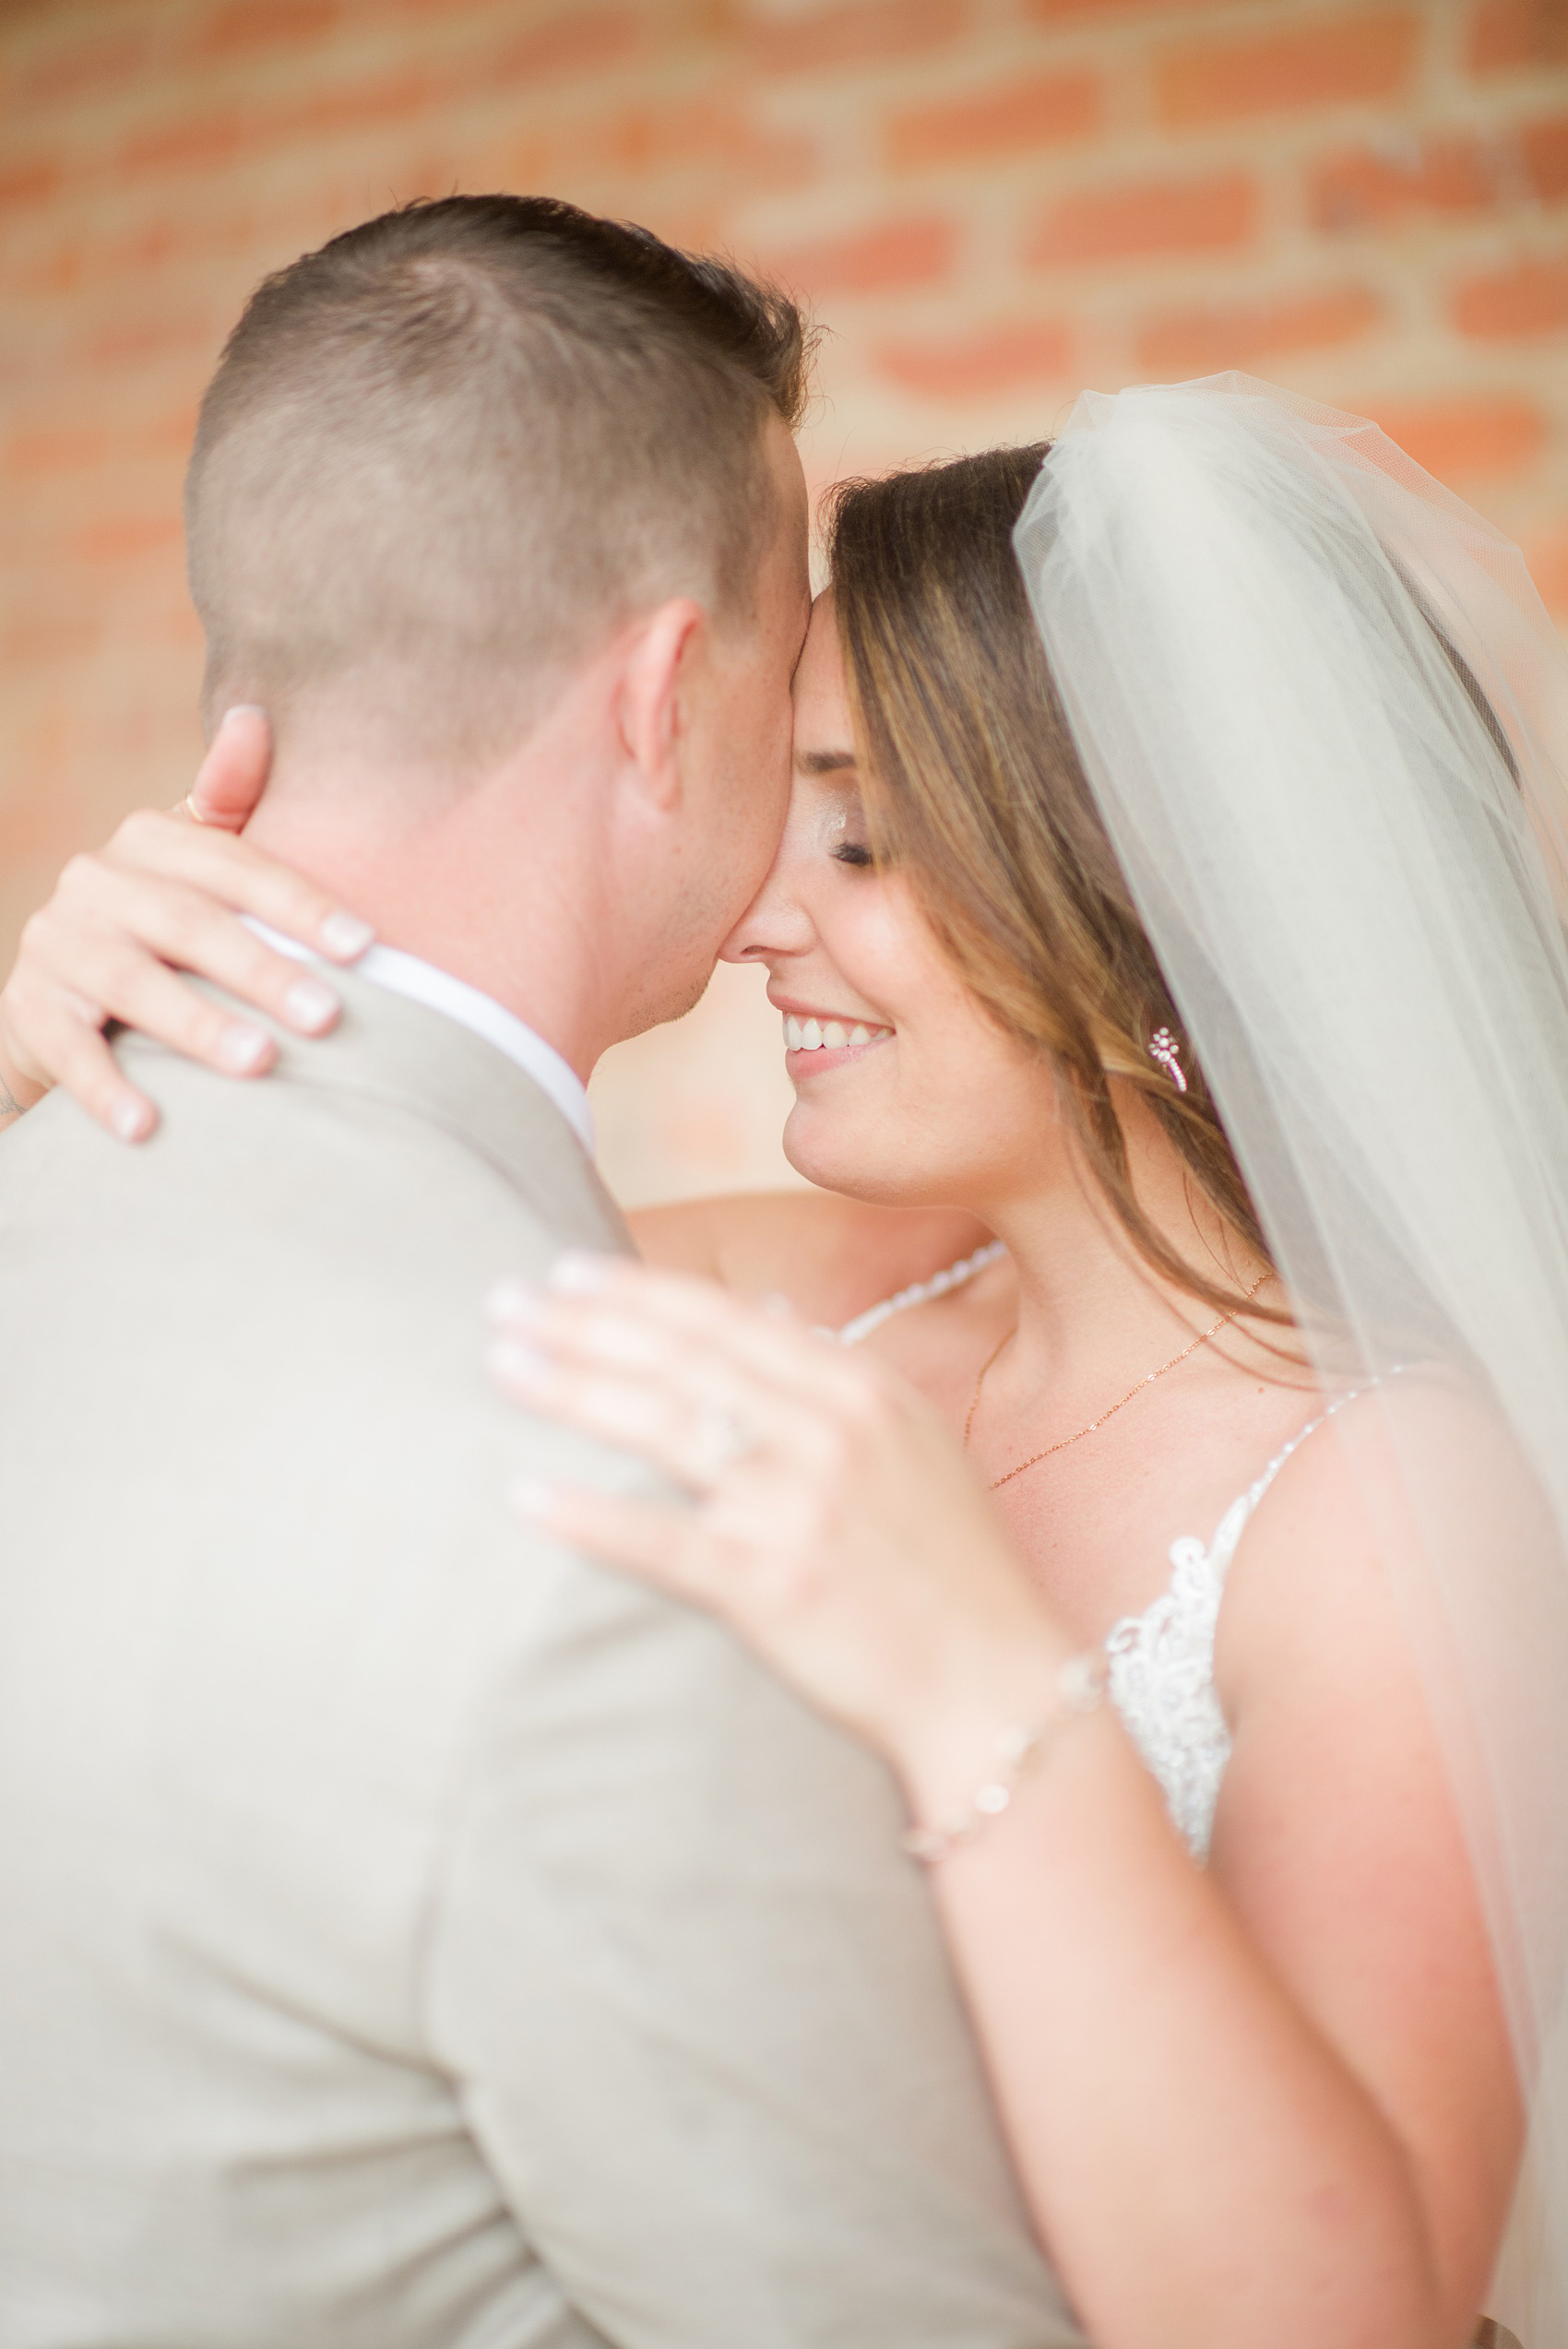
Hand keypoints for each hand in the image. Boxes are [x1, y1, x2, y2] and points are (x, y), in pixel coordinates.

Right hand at [0, 707, 374, 1141]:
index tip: (366, 948)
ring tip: (260, 1065)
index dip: (300, 905)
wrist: (66, 1000)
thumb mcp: (199, 867)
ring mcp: (56, 943)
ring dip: (196, 1026)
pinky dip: (105, 1088)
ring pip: (130, 983)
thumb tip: (255, 716)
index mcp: (151, 839)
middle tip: (328, 1017)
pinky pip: (67, 1049)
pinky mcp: (28, 1009)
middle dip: (262, 970)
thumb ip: (231, 805)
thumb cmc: (167, 932)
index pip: (236, 866)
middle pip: (189, 924)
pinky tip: (150, 1127)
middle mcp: (96, 880)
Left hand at [486, 1255, 1070, 1782]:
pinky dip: (589, 1515)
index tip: (564, 1272)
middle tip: (503, 1303)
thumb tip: (770, 1316)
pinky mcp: (774, 1585)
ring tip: (501, 1367)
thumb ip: (837, 1378)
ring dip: (572, 1388)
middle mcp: (831, 1433)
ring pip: (664, 1428)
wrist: (996, 1686)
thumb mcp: (916, 1445)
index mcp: (862, 1389)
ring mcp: (801, 1507)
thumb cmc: (950, 1568)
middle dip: (583, 1324)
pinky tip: (526, 1495)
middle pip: (682, 1359)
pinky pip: (661, 1540)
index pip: (726, 1321)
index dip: (638, 1292)